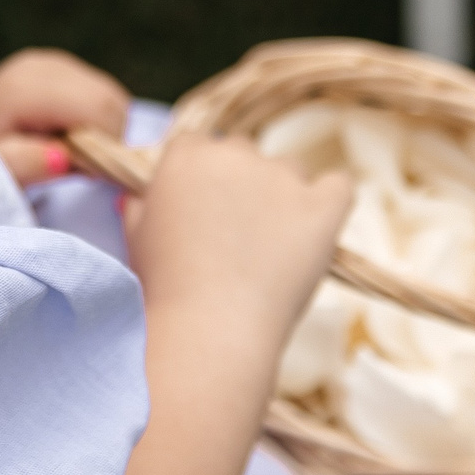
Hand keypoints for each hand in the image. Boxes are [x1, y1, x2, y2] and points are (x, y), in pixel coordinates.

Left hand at [0, 48, 130, 185]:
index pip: (94, 108)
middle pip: (107, 99)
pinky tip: (69, 133)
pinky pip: (102, 92)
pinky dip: (98, 118)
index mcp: (22, 88)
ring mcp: (51, 61)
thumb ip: (25, 165)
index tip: (86, 172)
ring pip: (111, 96)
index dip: (103, 145)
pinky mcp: (60, 65)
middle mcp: (39, 65)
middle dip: (106, 138)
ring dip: (103, 129)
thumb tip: (60, 158)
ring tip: (69, 150)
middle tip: (79, 165)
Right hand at [125, 131, 353, 353]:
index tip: (204, 212)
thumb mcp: (135, 238)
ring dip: (284, 196)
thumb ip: (139, 206)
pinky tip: (318, 229)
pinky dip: (330, 202)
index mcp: (186, 155)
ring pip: (290, 170)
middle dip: (242, 185)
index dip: (202, 180)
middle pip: (244, 152)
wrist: (211, 328)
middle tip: (237, 235)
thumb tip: (139, 197)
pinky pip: (339, 185)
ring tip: (273, 248)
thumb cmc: (165, 288)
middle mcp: (234, 152)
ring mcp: (282, 176)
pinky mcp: (322, 205)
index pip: (198, 146)